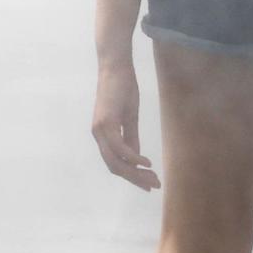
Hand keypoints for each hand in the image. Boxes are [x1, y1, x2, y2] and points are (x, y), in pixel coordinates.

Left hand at [91, 58, 158, 190]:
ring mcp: (99, 129)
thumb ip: (131, 138)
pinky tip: (146, 162)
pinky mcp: (106, 122)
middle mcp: (98, 135)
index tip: (148, 184)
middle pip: (115, 167)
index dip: (132, 176)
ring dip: (135, 173)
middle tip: (154, 186)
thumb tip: (135, 158)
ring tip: (153, 177)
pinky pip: (120, 147)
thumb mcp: (130, 117)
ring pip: (116, 161)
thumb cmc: (123, 88)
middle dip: (136, 179)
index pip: (115, 163)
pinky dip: (133, 158)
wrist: (116, 66)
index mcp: (103, 135)